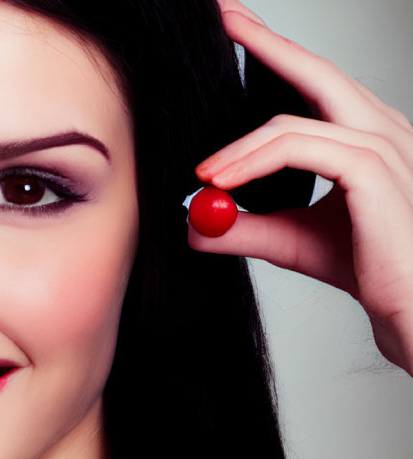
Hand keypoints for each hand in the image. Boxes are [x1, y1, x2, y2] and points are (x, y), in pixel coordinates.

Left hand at [191, 1, 412, 374]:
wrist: (409, 305)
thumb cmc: (366, 268)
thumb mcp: (288, 240)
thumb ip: (244, 227)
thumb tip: (193, 224)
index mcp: (364, 135)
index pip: (313, 83)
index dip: (274, 53)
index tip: (235, 30)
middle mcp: (379, 129)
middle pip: (312, 71)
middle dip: (262, 42)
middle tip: (221, 17)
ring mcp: (381, 145)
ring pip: (290, 123)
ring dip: (236, 148)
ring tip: (202, 173)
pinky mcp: (371, 171)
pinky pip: (298, 150)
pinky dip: (252, 163)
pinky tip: (220, 181)